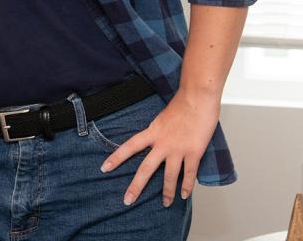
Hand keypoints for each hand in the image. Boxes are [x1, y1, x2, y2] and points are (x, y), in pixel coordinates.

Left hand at [99, 90, 219, 206]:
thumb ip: (158, 131)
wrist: (198, 98)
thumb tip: (155, 140)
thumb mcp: (162, 117)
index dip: (116, 158)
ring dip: (167, 192)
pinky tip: (184, 195)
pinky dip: (187, 186)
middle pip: (146, 169)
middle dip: (136, 186)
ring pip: (169, 177)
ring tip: (165, 204)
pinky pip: (189, 174)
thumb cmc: (183, 103)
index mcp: (152, 132)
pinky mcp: (194, 152)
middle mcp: (163, 143)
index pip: (129, 147)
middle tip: (127, 200)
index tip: (104, 168)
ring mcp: (178, 149)